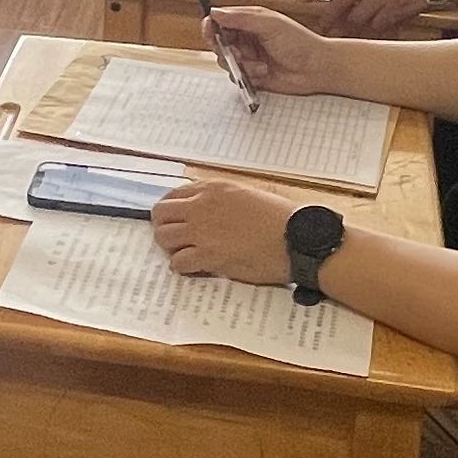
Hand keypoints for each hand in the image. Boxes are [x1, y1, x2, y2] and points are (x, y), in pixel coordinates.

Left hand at [151, 176, 296, 286]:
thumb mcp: (249, 194)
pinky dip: (183, 267)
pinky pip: (178, 262)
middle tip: (175, 240)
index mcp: (213, 188)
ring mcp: (202, 231)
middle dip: (163, 227)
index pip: (172, 196)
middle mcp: (202, 206)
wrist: (297, 239)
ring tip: (186, 255)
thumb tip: (208, 209)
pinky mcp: (208, 256)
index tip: (175, 222)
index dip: (170, 211)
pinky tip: (197, 268)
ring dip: (171, 248)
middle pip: (160, 214)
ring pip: (163, 238)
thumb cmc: (281, 218)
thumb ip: (223, 199)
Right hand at [203, 2, 342, 97]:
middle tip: (237, 53)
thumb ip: (241, 19)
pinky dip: (248, 76)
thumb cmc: (299, 42)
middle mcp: (246, 38)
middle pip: (219, 42)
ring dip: (241, 64)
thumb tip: (215, 12)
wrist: (317, 68)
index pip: (221, 20)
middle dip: (225, 49)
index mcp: (250, 20)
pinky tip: (265, 72)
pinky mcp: (252, 75)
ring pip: (226, 61)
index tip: (210, 30)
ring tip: (259, 65)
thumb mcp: (269, 24)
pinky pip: (237, 77)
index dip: (212, 25)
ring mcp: (249, 57)